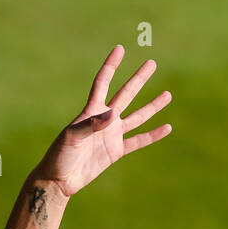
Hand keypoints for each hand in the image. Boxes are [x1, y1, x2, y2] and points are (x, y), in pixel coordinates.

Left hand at [31, 45, 171, 198]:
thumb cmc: (59, 156)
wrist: (59, 180)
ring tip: (167, 95)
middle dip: (138, 79)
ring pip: (137, 116)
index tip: (120, 49)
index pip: (103, 82)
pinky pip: (138, 141)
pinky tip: (167, 127)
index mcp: (91, 111)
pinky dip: (152, 135)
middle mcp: (104, 120)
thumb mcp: (71, 138)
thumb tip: (113, 115)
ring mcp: (112, 135)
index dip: (111, 66)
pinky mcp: (116, 151)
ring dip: (152, 106)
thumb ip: (91, 125)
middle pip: (125, 94)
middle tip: (152, 63)